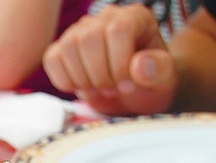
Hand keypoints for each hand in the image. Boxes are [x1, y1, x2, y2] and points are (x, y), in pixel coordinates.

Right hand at [42, 3, 176, 115]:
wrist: (134, 92)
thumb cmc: (149, 83)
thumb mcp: (163, 80)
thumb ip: (157, 71)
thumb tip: (139, 65)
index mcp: (136, 17)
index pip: (117, 30)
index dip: (118, 64)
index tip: (127, 86)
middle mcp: (107, 16)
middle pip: (88, 38)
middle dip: (99, 74)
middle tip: (112, 90)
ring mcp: (81, 30)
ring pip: (68, 47)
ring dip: (82, 78)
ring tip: (98, 89)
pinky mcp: (63, 47)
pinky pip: (51, 59)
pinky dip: (63, 80)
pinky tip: (80, 87)